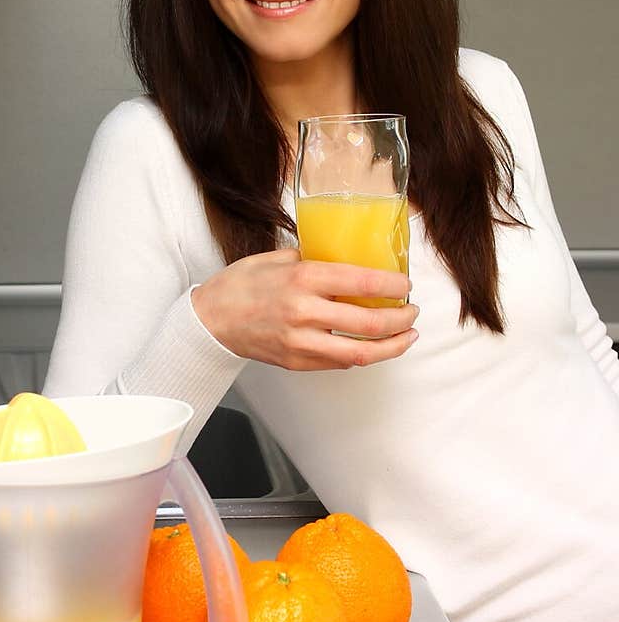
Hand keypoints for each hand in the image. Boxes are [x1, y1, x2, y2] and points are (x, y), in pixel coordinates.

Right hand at [191, 248, 417, 369]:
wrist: (209, 320)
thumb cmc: (242, 284)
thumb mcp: (277, 258)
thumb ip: (314, 260)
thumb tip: (350, 259)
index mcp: (302, 280)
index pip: (362, 283)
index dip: (393, 286)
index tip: (405, 284)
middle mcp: (304, 313)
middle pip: (370, 323)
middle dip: (401, 319)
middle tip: (412, 311)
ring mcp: (301, 343)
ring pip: (361, 353)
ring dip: (392, 346)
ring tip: (407, 336)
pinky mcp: (297, 363)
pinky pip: (340, 363)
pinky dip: (363, 355)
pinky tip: (375, 346)